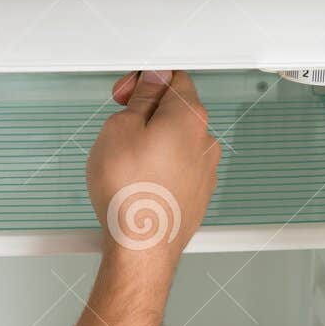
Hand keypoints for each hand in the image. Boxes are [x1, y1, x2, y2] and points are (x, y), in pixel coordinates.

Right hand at [85, 70, 220, 266]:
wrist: (142, 248)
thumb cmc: (129, 194)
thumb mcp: (119, 129)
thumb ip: (140, 99)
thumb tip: (151, 83)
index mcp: (189, 116)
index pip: (174, 77)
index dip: (145, 80)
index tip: (125, 94)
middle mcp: (205, 141)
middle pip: (177, 110)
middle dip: (148, 113)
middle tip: (120, 127)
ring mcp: (205, 170)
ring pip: (177, 142)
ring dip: (154, 144)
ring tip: (125, 163)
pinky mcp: (199, 194)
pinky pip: (178, 170)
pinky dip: (160, 170)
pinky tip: (138, 184)